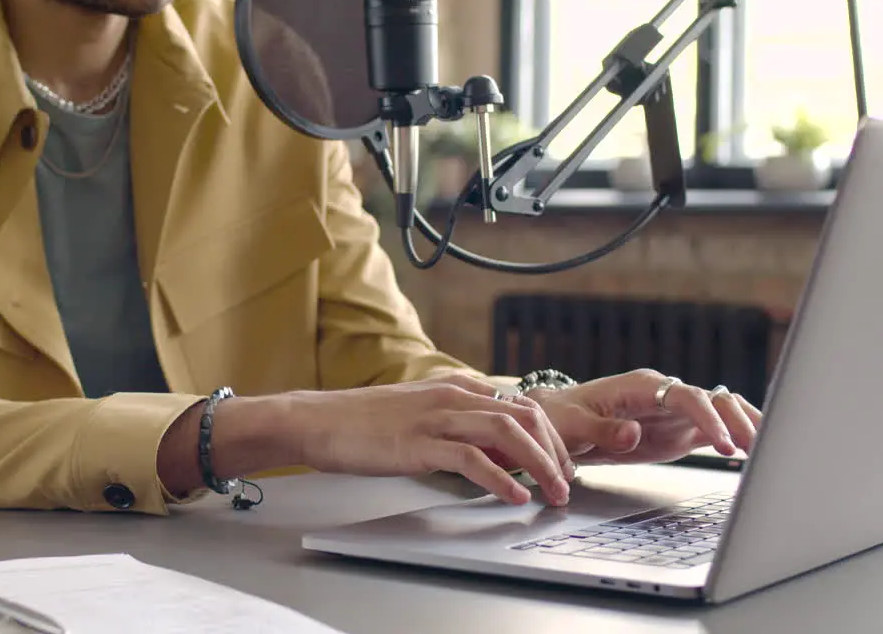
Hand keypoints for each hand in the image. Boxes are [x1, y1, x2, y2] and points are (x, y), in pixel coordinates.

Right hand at [287, 374, 573, 505]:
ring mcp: (435, 417)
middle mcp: (452, 395)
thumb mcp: (421, 415)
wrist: (317, 421)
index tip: (560, 464)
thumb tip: (496, 453)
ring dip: (539, 464)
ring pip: (507, 433)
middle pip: (524, 416)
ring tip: (552, 492)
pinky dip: (501, 479)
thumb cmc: (363, 423)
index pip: (520, 405)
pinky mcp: (418, 443)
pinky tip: (514, 496)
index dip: (549, 436)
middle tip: (565, 484)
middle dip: (554, 452)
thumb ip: (459, 426)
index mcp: (455, 387)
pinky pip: (471, 458)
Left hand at [532, 369, 761, 465]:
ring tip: (768, 452)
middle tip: (760, 449)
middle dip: (740, 421)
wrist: (560, 423)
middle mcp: (665, 394)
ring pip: (723, 412)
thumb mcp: (575, 424)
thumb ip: (604, 430)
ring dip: (746, 427)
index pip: (686, 396)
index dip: (709, 418)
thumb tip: (633, 433)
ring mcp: (676, 412)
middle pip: (714, 400)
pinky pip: (716, 430)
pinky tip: (756, 453)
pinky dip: (737, 439)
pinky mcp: (679, 431)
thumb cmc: (564, 418)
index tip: (725, 443)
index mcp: (641, 386)